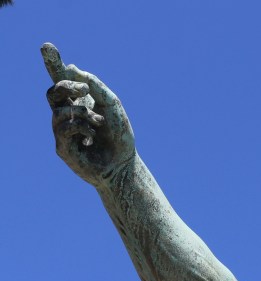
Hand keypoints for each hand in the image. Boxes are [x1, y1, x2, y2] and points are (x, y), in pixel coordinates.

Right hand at [42, 43, 135, 185]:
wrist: (124, 165)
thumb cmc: (119, 135)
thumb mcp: (111, 104)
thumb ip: (94, 85)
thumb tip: (72, 67)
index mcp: (79, 103)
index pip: (61, 81)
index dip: (53, 64)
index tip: (47, 46)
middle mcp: (67, 115)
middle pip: (53, 92)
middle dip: (66, 85)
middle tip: (83, 89)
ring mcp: (62, 131)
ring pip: (59, 110)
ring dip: (82, 113)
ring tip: (98, 122)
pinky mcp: (62, 147)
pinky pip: (64, 127)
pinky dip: (81, 126)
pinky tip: (91, 136)